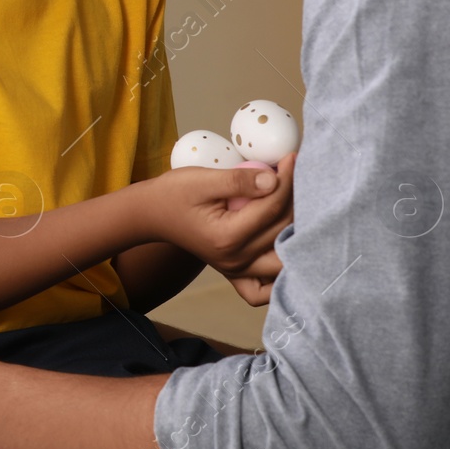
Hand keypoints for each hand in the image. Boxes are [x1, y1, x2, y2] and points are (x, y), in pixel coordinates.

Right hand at [145, 153, 293, 290]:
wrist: (151, 214)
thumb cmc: (173, 194)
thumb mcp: (202, 180)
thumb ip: (239, 181)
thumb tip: (275, 180)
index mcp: (227, 237)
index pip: (272, 208)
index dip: (287, 179)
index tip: (292, 158)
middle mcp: (235, 260)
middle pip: (284, 231)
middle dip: (296, 200)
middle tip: (298, 175)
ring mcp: (237, 270)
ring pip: (284, 260)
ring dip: (296, 234)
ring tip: (297, 207)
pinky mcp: (236, 272)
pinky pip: (264, 290)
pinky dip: (279, 276)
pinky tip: (285, 250)